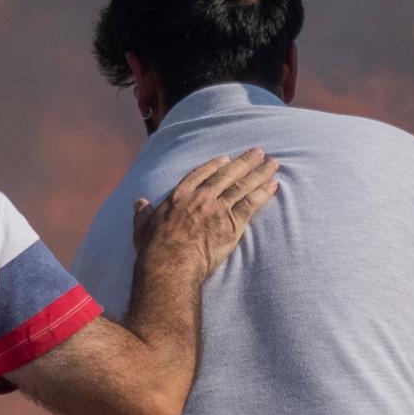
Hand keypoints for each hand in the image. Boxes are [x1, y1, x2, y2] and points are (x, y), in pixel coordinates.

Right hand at [131, 146, 281, 289]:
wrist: (172, 262)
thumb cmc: (154, 248)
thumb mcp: (142, 227)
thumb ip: (143, 213)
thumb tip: (139, 202)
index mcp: (180, 196)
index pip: (200, 175)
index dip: (214, 166)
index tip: (226, 159)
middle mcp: (201, 197)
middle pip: (227, 175)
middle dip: (244, 162)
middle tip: (259, 152)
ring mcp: (218, 209)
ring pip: (242, 186)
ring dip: (259, 173)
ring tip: (273, 163)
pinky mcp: (232, 224)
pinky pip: (251, 204)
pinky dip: (263, 193)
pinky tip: (273, 185)